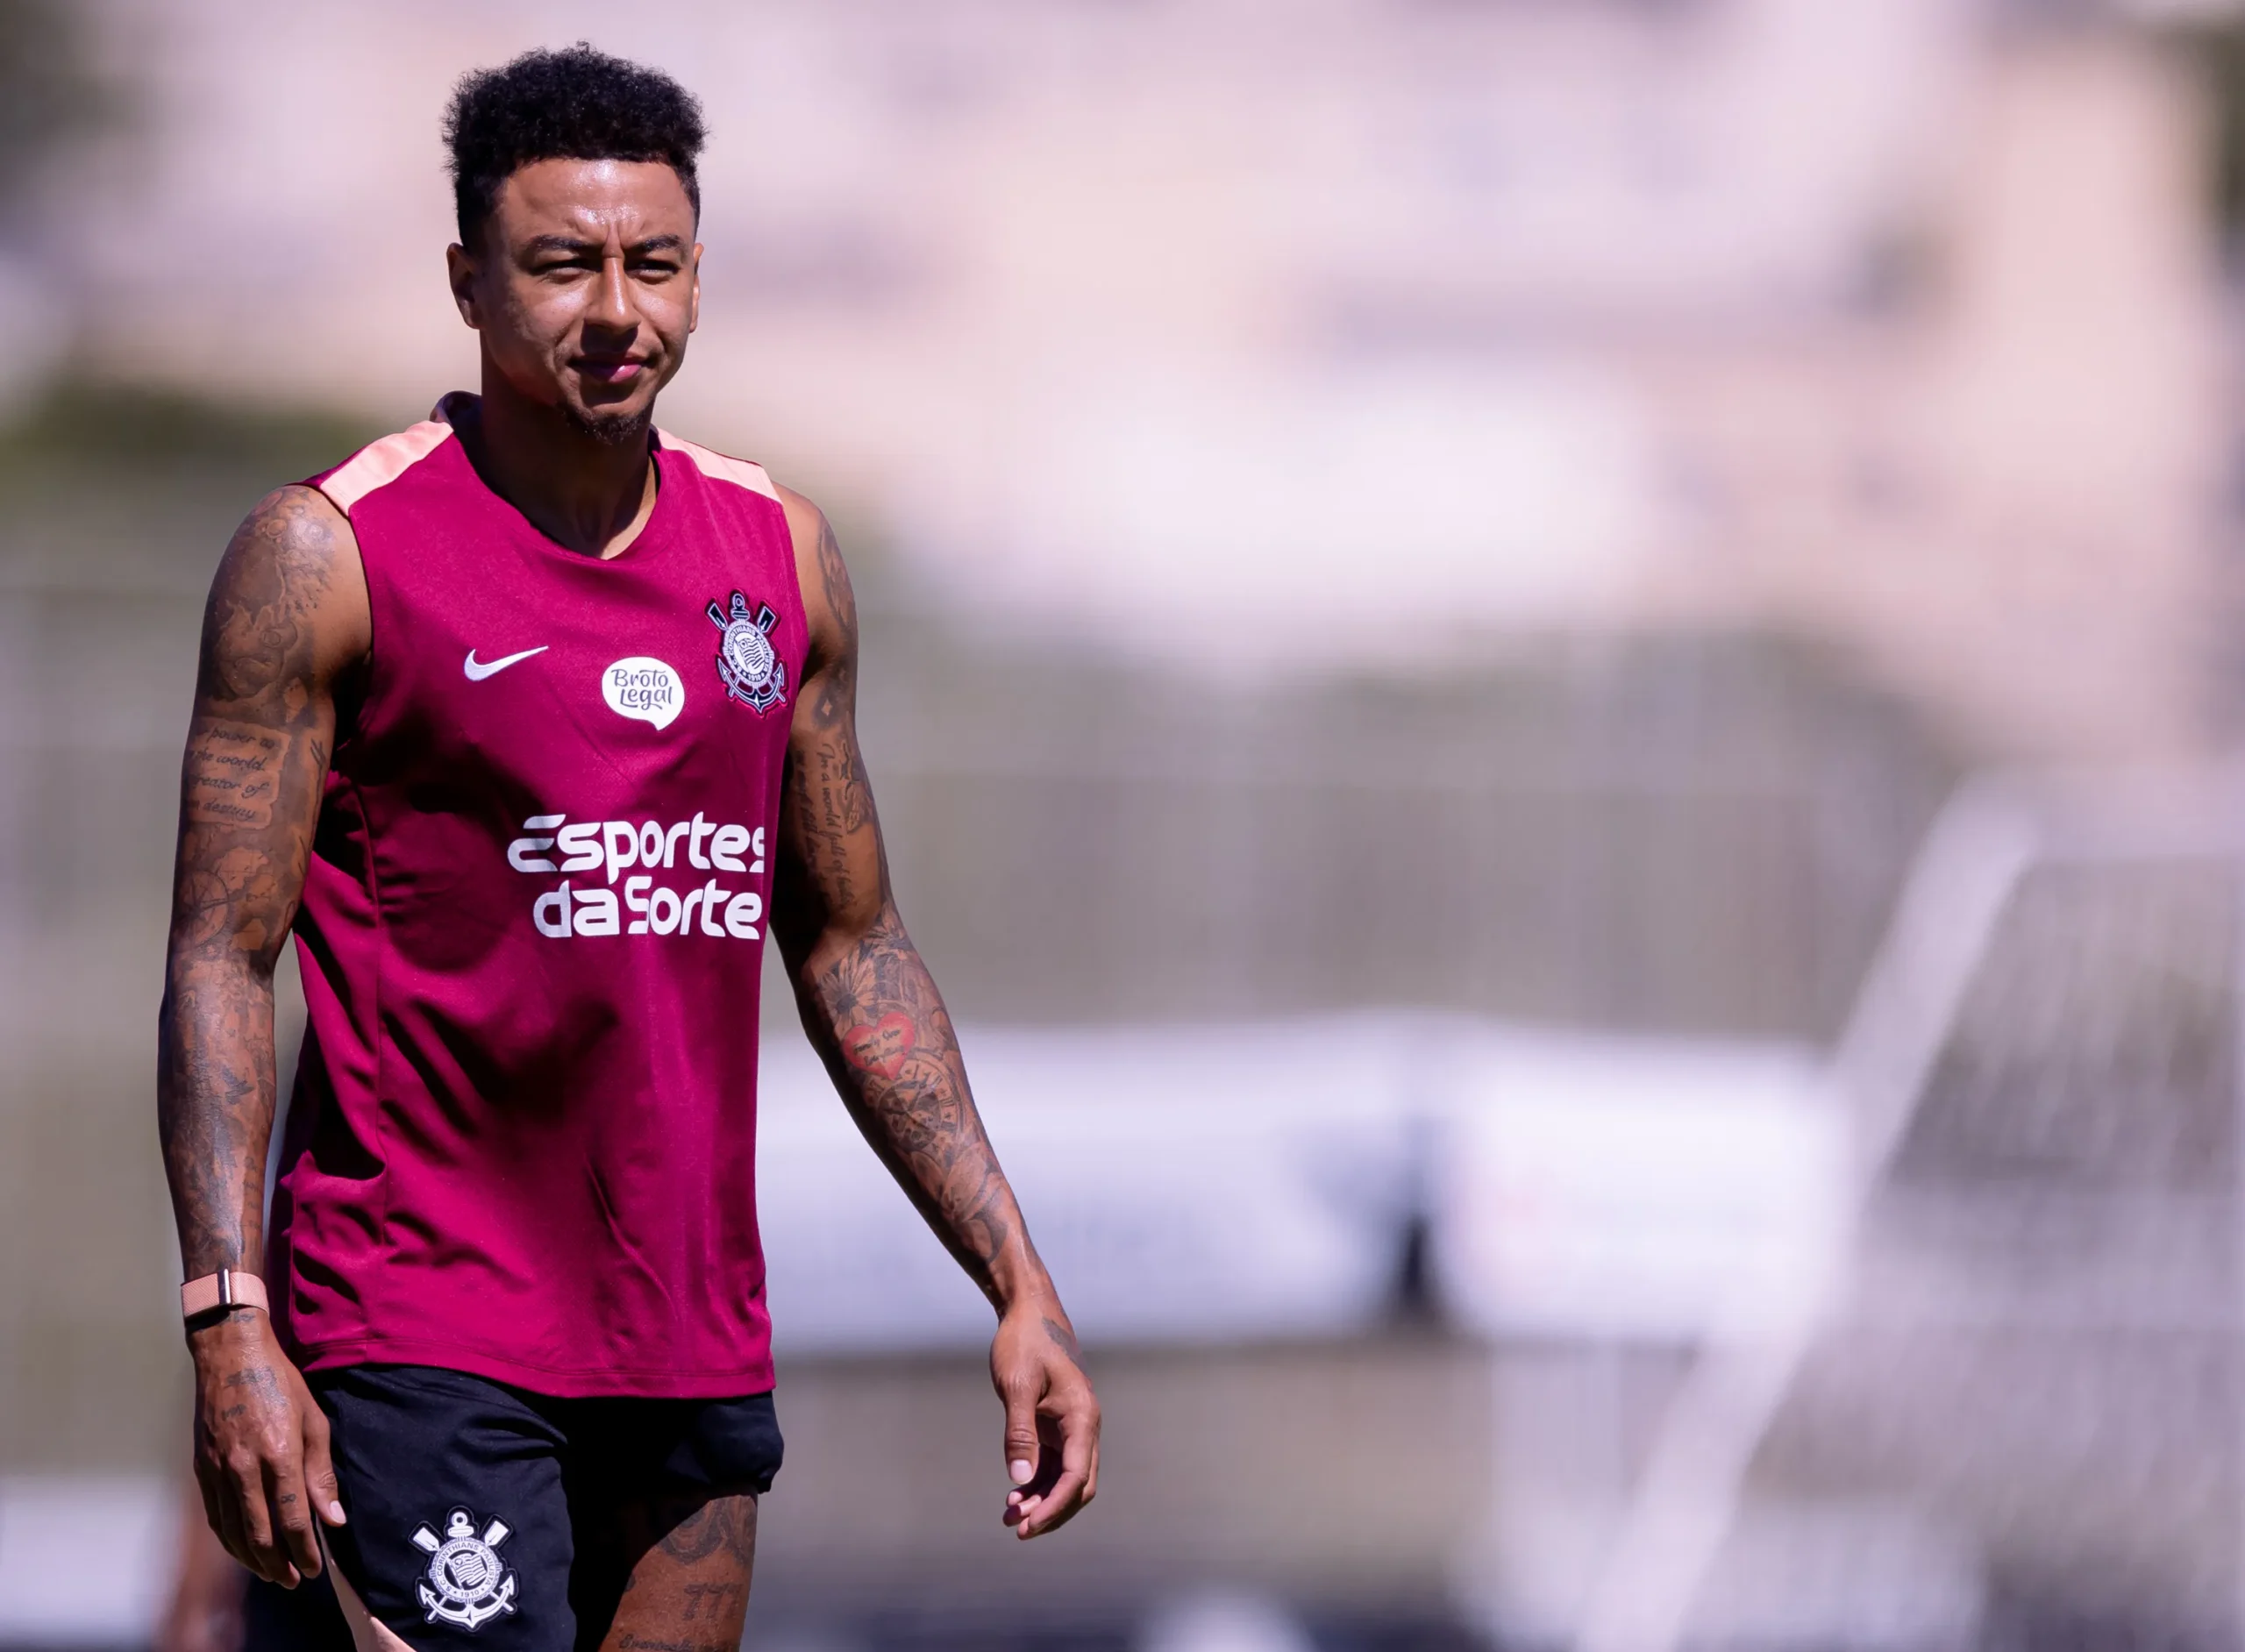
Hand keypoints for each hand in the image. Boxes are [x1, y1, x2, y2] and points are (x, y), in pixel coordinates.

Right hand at [187, 1311, 345, 1585]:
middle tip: (295, 1580)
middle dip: (279, 1564)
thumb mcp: (314, 1420)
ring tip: (272, 1573)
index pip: (292, 1518)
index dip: (304, 1549)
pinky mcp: (201, 1469)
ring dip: (253, 1560)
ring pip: (233, 1531)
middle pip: (260, 1534)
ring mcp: (218, 1470)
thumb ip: (321, 1473)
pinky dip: (229, 1540)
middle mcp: (244, 1467)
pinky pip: (215, 1516)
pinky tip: (244, 1549)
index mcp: (279, 1453)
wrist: (230, 1355)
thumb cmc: (280, 1383)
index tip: (315, 1568)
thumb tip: (333, 1518)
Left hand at [991, 1300, 1099, 1538]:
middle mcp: (1083, 1425)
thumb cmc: (1024, 1343)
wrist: (1029, 1311)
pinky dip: (1037, 1482)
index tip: (1029, 1526)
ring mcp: (1071, 1425)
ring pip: (1066, 1477)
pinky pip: (1054, 1463)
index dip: (1054, 1506)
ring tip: (1009, 1518)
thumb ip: (1019, 1433)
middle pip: (1078, 1485)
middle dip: (1051, 1511)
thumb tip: (1019, 1479)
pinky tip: (1014, 1495)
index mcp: (1082, 1417)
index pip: (1077, 1476)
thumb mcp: (1016, 1386)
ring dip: (1042, 1500)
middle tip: (1017, 1529)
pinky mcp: (1057, 1423)